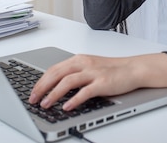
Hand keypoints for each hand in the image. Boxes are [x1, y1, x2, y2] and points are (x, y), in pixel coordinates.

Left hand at [28, 53, 166, 110]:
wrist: (133, 69)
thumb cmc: (112, 70)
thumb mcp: (89, 68)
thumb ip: (74, 74)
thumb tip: (54, 87)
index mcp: (78, 59)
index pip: (54, 69)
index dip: (41, 81)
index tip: (33, 92)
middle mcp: (84, 63)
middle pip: (57, 73)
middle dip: (42, 87)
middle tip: (33, 99)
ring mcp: (93, 72)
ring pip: (68, 81)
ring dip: (54, 94)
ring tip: (45, 104)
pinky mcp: (103, 82)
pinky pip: (85, 91)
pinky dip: (74, 99)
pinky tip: (67, 107)